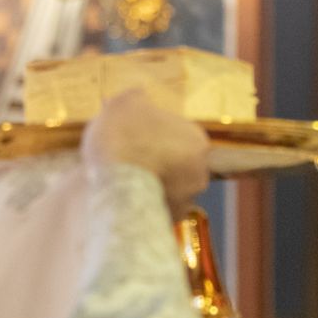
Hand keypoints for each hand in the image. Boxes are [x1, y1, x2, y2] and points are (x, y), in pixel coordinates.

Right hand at [83, 90, 208, 209]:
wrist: (116, 187)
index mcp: (197, 140)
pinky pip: (158, 210)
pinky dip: (145, 206)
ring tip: (124, 182)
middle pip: (179, 163)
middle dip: (160, 161)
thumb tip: (137, 95)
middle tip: (132, 158)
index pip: (182, 134)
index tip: (139, 137)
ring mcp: (186, 200)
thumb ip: (135, 98)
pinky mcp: (170, 222)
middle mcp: (200, 172)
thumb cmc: (124, 140)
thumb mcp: (124, 104)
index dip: (158, 135)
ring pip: (170, 189)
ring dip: (153, 185)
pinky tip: (125, 200)